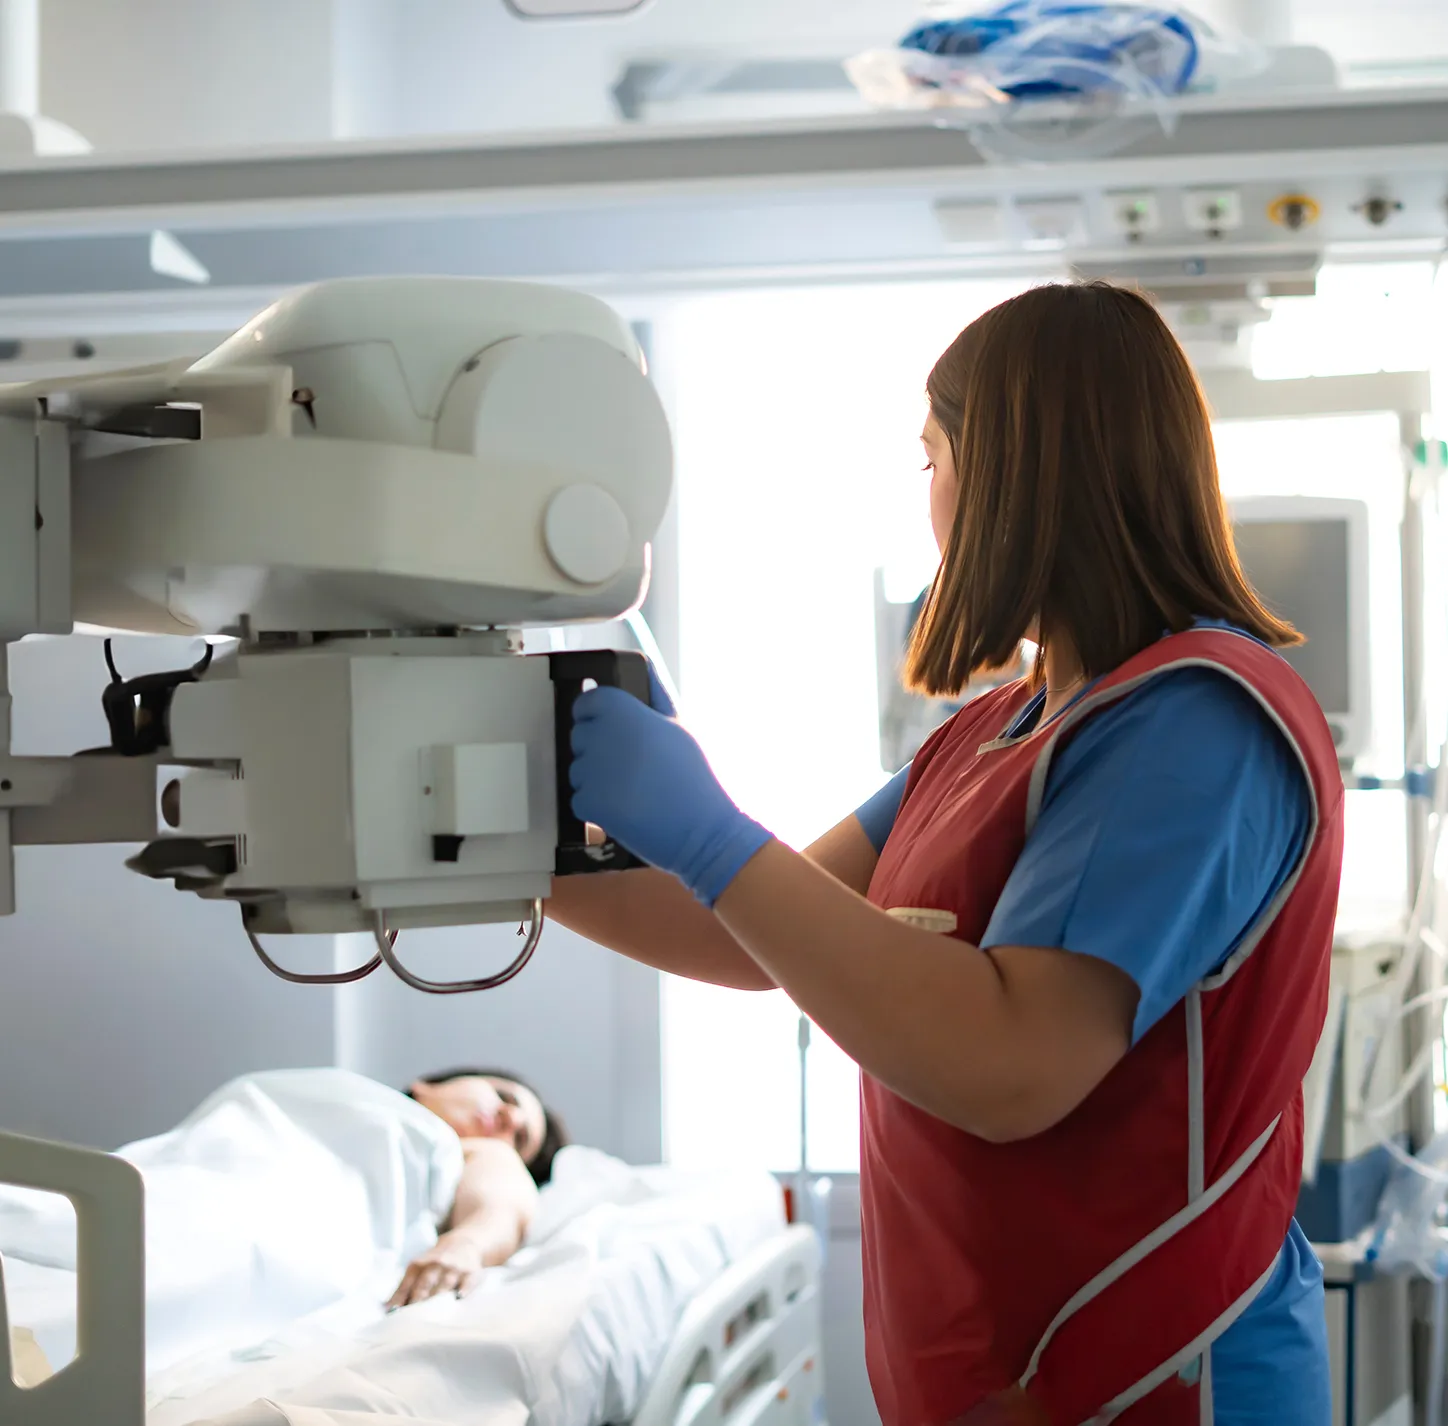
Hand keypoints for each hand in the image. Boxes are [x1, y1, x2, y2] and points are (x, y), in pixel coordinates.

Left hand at [385, 1232, 486, 1309]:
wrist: (464, 1243)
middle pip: (425, 1284)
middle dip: (418, 1300)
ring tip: (432, 1315)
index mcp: (419, 1265)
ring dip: (438, 1297)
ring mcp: (454, 1268)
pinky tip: (459, 1298)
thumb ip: (403, 1289)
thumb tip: (385, 1309)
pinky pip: (467, 1282)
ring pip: (444, 1284)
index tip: (394, 1314)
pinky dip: (463, 1289)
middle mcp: (436, 1264)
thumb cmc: (435, 1263)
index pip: (407, 1284)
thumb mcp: (418, 1269)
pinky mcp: (471, 1273)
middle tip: (412, 1319)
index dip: (400, 1299)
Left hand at [569, 672, 772, 906]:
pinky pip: (580, 800)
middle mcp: (601, 735)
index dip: (596, 716)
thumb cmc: (694, 775)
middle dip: (598, 749)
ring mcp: (591, 770)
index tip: (612, 730)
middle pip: (580, 737)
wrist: (702, 828)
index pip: (585, 703)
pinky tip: (626, 809)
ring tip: (633, 789)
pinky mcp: (587, 803)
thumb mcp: (679, 725)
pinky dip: (597, 808)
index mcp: (622, 710)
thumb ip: (655, 693)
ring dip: (596, 780)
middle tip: (631, 765)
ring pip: (578, 770)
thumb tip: (644, 662)